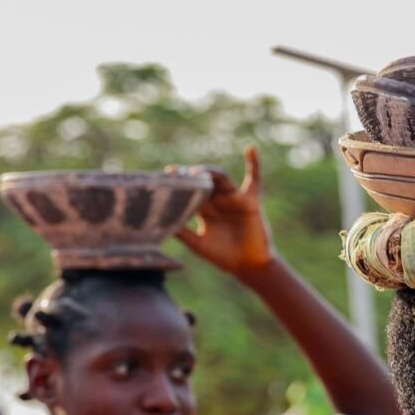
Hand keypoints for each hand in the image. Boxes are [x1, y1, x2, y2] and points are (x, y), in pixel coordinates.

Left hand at [173, 146, 274, 274]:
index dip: (179, 183)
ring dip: (209, 172)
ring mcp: (234, 198)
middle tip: (177, 173)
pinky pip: (254, 179)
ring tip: (196, 172)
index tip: (165, 175)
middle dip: (191, 176)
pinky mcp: (250, 200)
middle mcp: (218, 200)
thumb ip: (182, 233)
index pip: (190, 191)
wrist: (248, 266)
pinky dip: (254, 163)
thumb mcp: (198, 244)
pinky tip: (250, 148)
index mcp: (204, 210)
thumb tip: (160, 223)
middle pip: (203, 181)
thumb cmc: (224, 257)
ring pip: (220, 178)